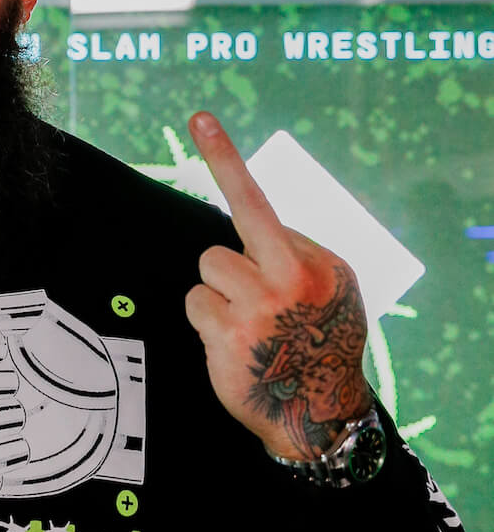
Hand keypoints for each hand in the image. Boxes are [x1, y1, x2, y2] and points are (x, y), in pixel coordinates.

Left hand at [183, 112, 370, 463]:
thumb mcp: (333, 288)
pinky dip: (209, 320)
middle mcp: (286, 281)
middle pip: (220, 247)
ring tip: (247, 322)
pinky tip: (235, 341)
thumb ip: (298, 251)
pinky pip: (197, 304)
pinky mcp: (226, 337)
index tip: (199, 120)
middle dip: (225, 264)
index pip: (258, 203)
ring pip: (209, 274)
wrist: (321, 411)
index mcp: (314, 263)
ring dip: (220, 295)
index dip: (225, 158)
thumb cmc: (322, 339)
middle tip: (238, 278)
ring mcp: (254, 310)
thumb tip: (256, 226)